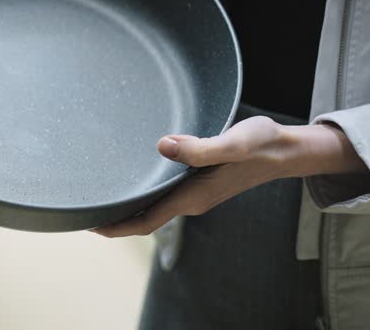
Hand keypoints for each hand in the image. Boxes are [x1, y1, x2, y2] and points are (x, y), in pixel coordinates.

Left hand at [93, 116, 365, 237]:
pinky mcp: (200, 182)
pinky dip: (143, 194)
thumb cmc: (262, 144)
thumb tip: (163, 145)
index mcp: (193, 197)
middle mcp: (191, 200)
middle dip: (114, 219)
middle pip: (144, 219)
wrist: (287, 149)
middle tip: (82, 207)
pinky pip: (163, 195)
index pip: (145, 222)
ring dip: (127, 206)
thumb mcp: (234, 143)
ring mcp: (196, 193)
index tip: (87, 224)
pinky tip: (133, 179)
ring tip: (99, 195)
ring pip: (153, 207)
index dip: (115, 227)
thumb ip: (201, 148)